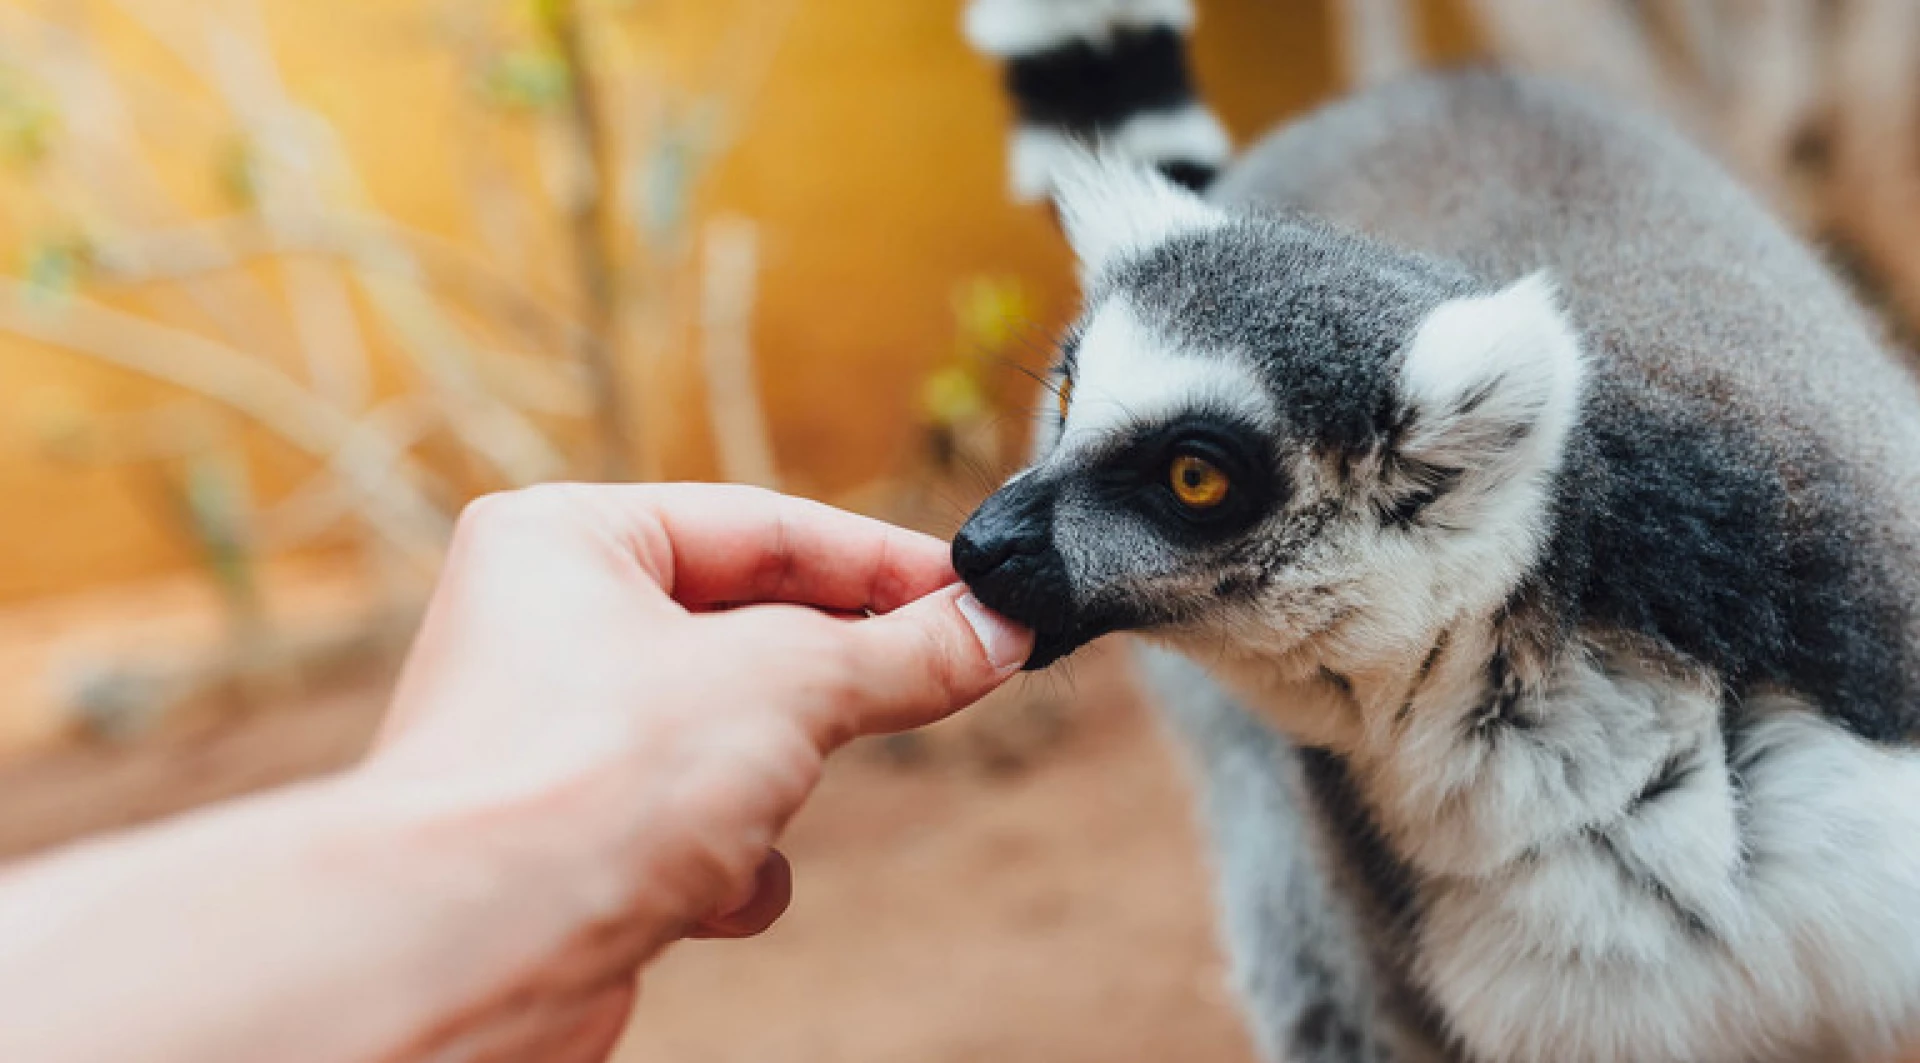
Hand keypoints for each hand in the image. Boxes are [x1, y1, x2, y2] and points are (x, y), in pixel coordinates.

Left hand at [359, 483, 1031, 1057]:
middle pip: (749, 632)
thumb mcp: (788, 683)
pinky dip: (729, 859)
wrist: (470, 955)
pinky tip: (708, 888)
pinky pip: (695, 821)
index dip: (884, 562)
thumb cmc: (588, 778)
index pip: (764, 528)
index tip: (982, 595)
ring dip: (773, 782)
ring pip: (731, 734)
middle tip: (943, 681)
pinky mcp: (578, 838)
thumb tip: (999, 626)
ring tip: (759, 806)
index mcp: (567, 539)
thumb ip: (903, 651)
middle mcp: (549, 628)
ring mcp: (562, 738)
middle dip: (829, 684)